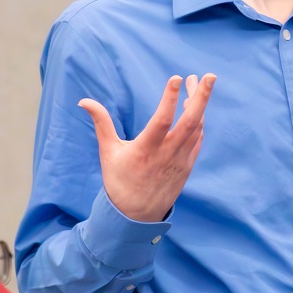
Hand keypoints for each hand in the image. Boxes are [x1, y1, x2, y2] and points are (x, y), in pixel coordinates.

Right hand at [78, 73, 215, 221]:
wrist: (136, 216)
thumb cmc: (118, 181)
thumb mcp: (108, 152)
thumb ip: (101, 123)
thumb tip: (84, 100)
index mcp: (146, 150)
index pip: (162, 121)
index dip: (170, 99)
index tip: (177, 77)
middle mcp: (167, 155)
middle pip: (190, 122)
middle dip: (201, 97)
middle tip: (208, 75)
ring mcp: (180, 161)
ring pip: (196, 128)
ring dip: (200, 105)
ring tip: (198, 83)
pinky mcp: (187, 166)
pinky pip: (197, 140)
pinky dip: (199, 122)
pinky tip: (196, 108)